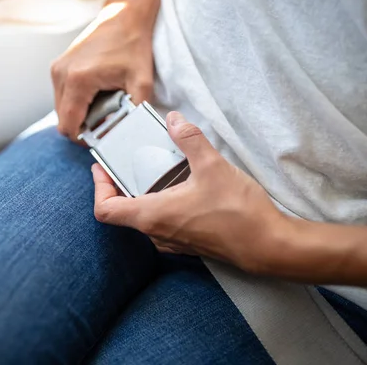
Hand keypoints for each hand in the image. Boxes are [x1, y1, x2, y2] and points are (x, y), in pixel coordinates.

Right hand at [51, 0, 155, 139]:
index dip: (83, 138)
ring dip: (79, 114)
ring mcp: (57, 69)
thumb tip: (132, 134)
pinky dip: (76, 101)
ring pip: (61, 109)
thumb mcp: (142, 82)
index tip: (101, 136)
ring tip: (102, 105)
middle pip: (62, 119)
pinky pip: (62, 96)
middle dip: (82, 126)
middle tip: (105, 121)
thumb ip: (136, 112)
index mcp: (77, 80)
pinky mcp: (58, 66)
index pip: (69, 125)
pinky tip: (96, 94)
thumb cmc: (133, 45)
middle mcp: (61, 74)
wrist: (124, 16)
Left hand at [92, 111, 292, 273]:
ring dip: (142, 193)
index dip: (99, 187)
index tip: (102, 168)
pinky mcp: (188, 242)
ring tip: (156, 168)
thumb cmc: (238, 211)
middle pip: (123, 210)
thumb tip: (175, 120)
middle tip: (129, 159)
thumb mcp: (212, 166)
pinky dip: (161, 203)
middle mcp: (156, 233)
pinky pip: (162, 222)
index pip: (105, 209)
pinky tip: (180, 186)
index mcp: (151, 215)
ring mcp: (172, 241)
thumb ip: (189, 139)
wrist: (268, 246)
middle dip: (121, 183)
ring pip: (143, 216)